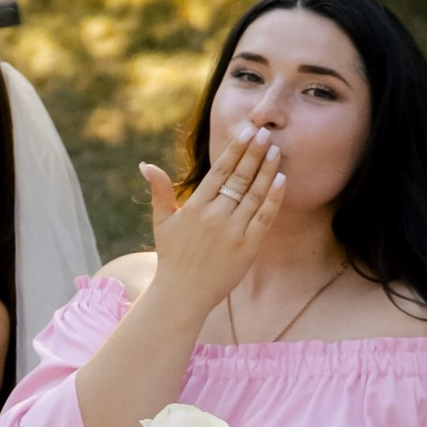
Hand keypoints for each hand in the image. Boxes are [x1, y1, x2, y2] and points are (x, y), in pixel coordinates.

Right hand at [138, 121, 286, 318]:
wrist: (183, 294)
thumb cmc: (172, 256)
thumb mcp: (162, 222)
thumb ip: (159, 190)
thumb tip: (145, 164)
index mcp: (195, 207)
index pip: (220, 171)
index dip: (235, 149)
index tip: (247, 132)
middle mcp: (215, 216)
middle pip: (239, 178)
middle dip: (254, 153)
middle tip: (267, 133)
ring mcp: (233, 232)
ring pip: (255, 194)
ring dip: (267, 170)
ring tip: (276, 151)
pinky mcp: (248, 248)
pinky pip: (264, 217)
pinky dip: (274, 197)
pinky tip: (281, 179)